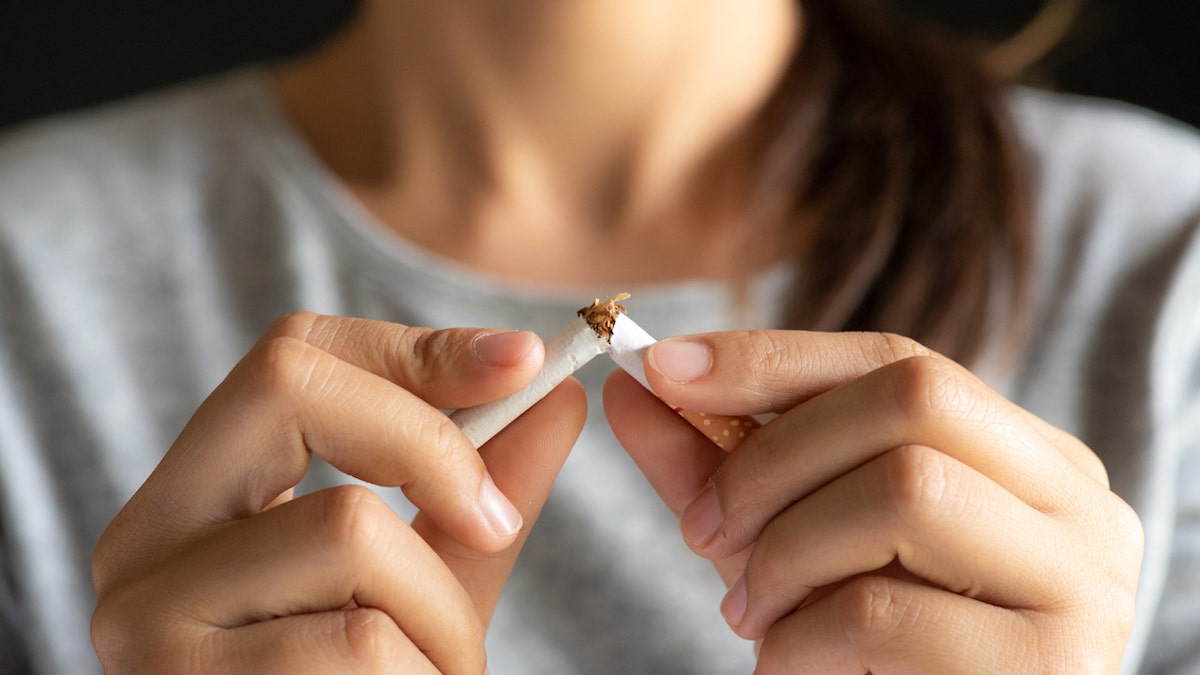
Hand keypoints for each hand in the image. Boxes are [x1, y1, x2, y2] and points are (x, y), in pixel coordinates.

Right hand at [91, 313, 586, 673]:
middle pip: (294, 390)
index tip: (527, 363)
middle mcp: (143, 546)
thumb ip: (480, 489)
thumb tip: (557, 394)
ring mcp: (150, 624)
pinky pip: (362, 645)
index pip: (292, 357)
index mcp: (196, 499)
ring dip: (440, 618)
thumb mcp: (424, 580)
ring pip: (353, 533)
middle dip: (431, 448)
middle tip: (495, 524)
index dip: (418, 348)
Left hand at [605, 330, 1142, 672]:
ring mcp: (1083, 581)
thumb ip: (723, 465)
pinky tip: (788, 666)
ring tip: (751, 614)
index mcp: (1028, 456)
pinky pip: (888, 611)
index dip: (773, 357)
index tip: (663, 367)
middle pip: (913, 400)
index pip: (900, 359)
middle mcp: (1077, 503)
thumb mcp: (794, 539)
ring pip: (907, 491)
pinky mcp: (1054, 666)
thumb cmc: (868, 652)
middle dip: (774, 456)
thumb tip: (631, 386)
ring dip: (787, 552)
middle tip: (703, 530)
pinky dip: (803, 636)